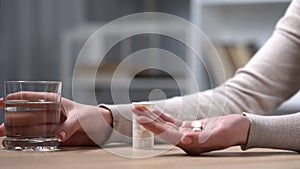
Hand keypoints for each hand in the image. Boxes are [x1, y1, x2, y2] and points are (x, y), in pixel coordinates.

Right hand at [0, 92, 112, 145]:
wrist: (103, 127)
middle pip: (28, 114)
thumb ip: (70, 126)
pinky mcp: (56, 135)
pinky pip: (39, 138)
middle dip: (12, 118)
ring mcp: (52, 124)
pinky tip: (17, 143)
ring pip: (30, 127)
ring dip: (17, 130)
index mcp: (56, 102)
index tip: (2, 101)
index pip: (34, 97)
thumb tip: (58, 136)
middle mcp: (51, 113)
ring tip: (3, 136)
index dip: (17, 98)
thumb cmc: (93, 116)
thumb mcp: (82, 118)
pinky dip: (28, 140)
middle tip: (0, 126)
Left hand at [132, 106, 249, 154]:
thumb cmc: (233, 131)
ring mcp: (186, 135)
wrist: (241, 128)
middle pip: (162, 130)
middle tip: (134, 109)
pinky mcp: (189, 128)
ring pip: (165, 125)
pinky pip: (172, 121)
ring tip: (139, 108)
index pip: (167, 135)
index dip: (153, 127)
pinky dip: (162, 115)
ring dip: (152, 116)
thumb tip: (184, 140)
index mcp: (191, 145)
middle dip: (147, 120)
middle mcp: (186, 142)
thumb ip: (202, 138)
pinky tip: (153, 110)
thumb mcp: (220, 134)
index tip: (140, 119)